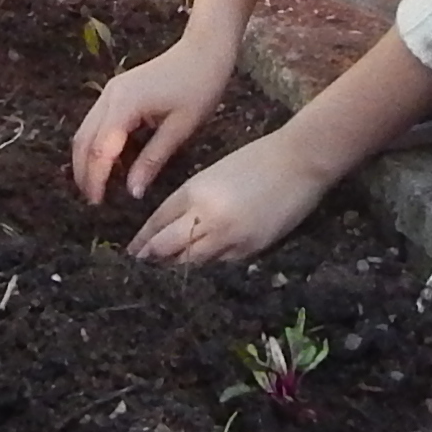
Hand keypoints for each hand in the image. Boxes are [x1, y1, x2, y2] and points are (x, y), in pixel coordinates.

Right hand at [74, 44, 238, 208]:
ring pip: (85, 131)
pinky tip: (111, 163)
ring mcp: (110, 91)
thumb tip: (132, 192)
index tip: (98, 203)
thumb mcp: (180, 129)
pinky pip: (97, 123)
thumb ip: (152, 160)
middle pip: (83, 140)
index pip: (99, 149)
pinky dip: (97, 145)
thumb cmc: (200, 87)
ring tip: (98, 186)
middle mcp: (110, 96)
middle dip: (84, 172)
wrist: (204, 50)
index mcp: (125, 105)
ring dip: (87, 159)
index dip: (95, 178)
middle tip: (93, 200)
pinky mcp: (116, 92)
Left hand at [127, 129, 335, 266]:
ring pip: (192, 260)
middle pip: (167, 246)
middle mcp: (206, 217)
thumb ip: (193, 199)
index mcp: (194, 191)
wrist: (299, 161)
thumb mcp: (214, 174)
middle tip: (141, 268)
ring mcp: (228, 236)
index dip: (143, 239)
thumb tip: (176, 226)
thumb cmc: (257, 159)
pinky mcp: (250, 248)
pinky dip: (209, 264)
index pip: (158, 222)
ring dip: (179, 265)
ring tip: (167, 272)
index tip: (133, 251)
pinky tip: (203, 268)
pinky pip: (220, 263)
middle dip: (153, 258)